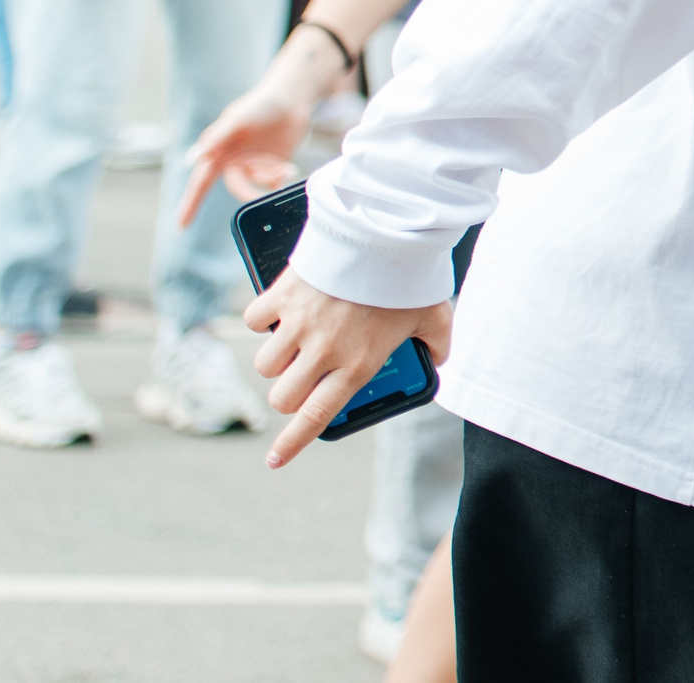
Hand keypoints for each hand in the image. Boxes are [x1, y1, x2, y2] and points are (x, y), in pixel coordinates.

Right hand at [176, 33, 343, 225]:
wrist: (292, 99)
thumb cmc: (260, 105)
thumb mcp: (237, 119)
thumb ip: (216, 139)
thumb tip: (194, 159)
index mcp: (218, 152)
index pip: (200, 183)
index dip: (190, 204)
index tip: (180, 227)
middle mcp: (234, 161)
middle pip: (236, 187)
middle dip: (250, 188)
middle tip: (268, 180)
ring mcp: (254, 165)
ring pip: (257, 184)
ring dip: (269, 176)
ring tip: (282, 164)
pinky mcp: (274, 167)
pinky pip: (273, 182)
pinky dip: (281, 176)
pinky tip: (288, 166)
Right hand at [247, 267, 451, 467]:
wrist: (385, 233)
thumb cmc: (410, 279)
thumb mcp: (435, 316)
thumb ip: (438, 344)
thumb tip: (437, 360)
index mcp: (357, 364)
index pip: (315, 417)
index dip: (291, 444)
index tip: (275, 460)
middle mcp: (323, 352)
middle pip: (283, 397)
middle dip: (289, 395)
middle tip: (303, 379)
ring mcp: (299, 325)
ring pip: (266, 364)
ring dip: (277, 359)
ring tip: (296, 343)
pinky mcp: (283, 296)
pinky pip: (256, 320)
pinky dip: (264, 319)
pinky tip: (282, 311)